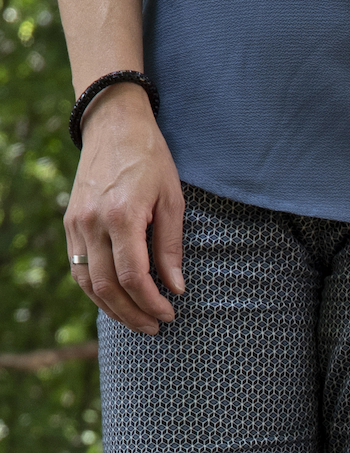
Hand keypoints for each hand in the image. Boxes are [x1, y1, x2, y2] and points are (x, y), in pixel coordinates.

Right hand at [65, 83, 184, 333]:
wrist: (113, 124)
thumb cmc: (150, 160)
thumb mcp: (173, 199)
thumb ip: (170, 246)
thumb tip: (176, 287)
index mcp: (122, 215)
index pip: (133, 276)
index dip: (151, 302)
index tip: (170, 314)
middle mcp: (93, 221)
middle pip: (108, 286)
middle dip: (133, 314)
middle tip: (156, 328)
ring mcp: (77, 222)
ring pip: (88, 282)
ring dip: (112, 309)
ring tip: (137, 321)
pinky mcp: (71, 222)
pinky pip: (78, 267)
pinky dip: (95, 291)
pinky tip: (116, 302)